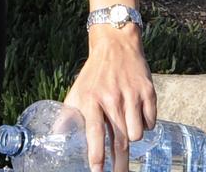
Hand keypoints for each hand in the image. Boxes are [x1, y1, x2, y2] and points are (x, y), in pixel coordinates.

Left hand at [64, 25, 156, 171]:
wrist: (116, 45)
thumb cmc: (94, 75)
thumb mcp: (77, 92)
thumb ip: (67, 117)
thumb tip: (55, 140)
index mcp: (91, 99)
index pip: (95, 133)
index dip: (96, 155)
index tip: (97, 171)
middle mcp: (112, 98)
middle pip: (120, 140)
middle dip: (120, 164)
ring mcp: (132, 95)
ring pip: (137, 134)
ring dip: (133, 139)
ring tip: (126, 130)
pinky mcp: (148, 92)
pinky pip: (151, 122)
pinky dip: (146, 125)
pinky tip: (137, 116)